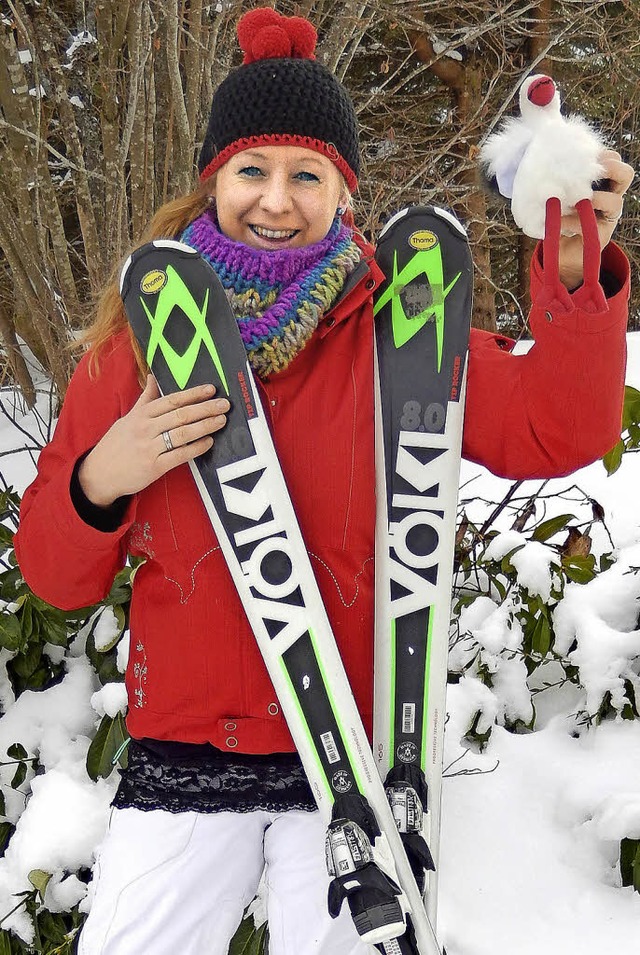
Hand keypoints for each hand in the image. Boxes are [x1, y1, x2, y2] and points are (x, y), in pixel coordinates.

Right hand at [78, 376, 229, 506]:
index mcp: (140, 415)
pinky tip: (208, 442)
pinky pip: (180, 455)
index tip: (211, 389)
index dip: (193, 394)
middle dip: (205, 408)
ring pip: (182, 433)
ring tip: (221, 420)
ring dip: (205, 426)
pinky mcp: (154, 466)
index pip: (171, 400)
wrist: (99, 474)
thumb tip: (152, 377)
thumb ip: (145, 399)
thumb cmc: (116, 445)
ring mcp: (149, 448)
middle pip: (180, 415)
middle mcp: (145, 429)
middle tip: (225, 404)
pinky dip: (196, 448)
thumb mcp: (128, 418)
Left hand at [559, 150, 634, 288]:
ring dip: (595, 198)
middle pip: (626, 175)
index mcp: (602, 184)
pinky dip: (571, 220)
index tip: (585, 156)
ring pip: (615, 202)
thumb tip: (545, 166)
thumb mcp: (560, 196)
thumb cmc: (561, 217)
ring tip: (574, 200)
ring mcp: (607, 218)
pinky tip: (556, 220)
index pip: (613, 160)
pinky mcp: (599, 237)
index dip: (604, 155)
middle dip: (612, 168)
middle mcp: (610, 198)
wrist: (561, 251)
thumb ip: (560, 182)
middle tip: (594, 171)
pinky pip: (590, 225)